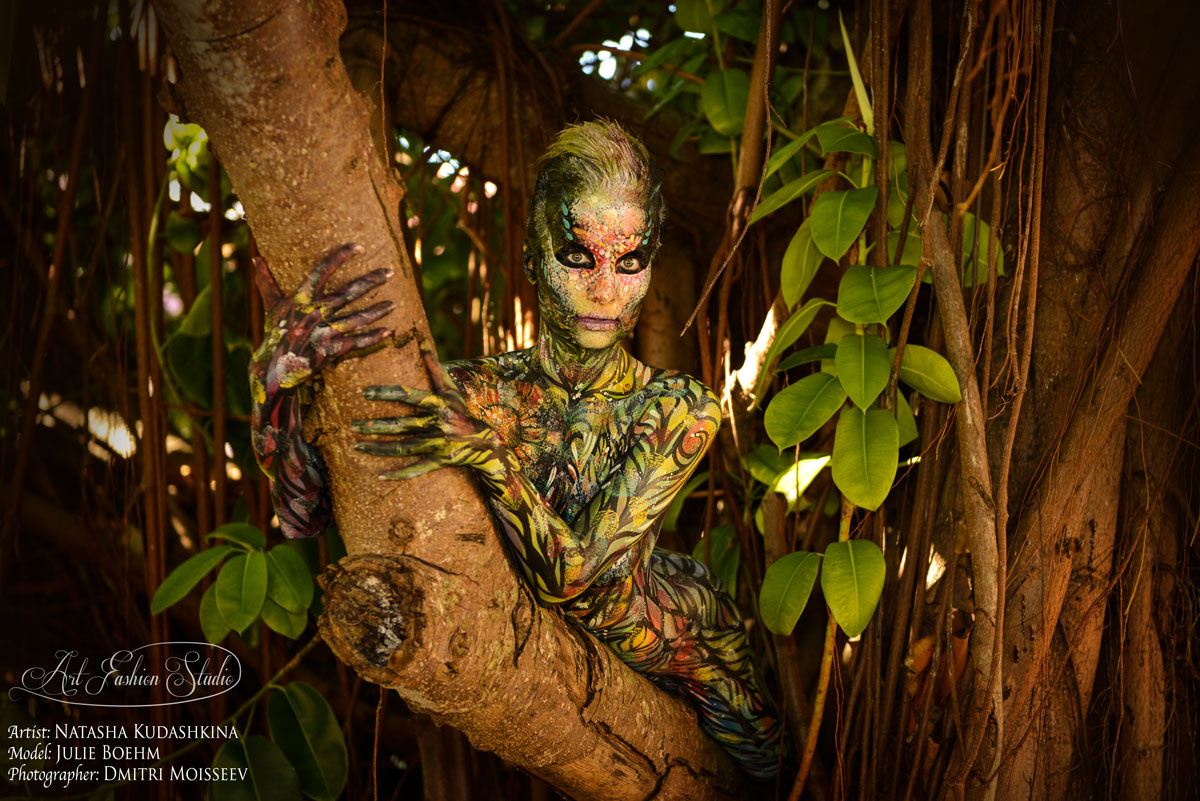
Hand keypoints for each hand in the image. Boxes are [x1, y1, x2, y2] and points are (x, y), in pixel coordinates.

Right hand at [250, 243, 393, 400]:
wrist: (274, 369)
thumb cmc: (274, 333)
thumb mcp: (271, 306)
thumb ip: (266, 281)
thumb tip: (255, 258)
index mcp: (300, 299)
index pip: (322, 270)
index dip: (340, 256)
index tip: (358, 246)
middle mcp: (314, 313)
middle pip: (348, 292)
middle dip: (371, 281)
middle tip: (390, 272)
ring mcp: (324, 333)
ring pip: (357, 318)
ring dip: (377, 310)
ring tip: (393, 303)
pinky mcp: (331, 351)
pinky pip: (356, 342)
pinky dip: (372, 338)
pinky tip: (388, 331)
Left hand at [352, 341, 505, 481]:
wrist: (484, 442)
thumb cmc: (461, 413)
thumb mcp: (450, 391)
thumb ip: (434, 369)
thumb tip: (423, 344)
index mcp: (438, 404)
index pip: (408, 396)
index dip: (386, 393)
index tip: (364, 392)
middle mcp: (437, 424)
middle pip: (401, 425)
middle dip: (375, 426)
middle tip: (352, 425)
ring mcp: (438, 444)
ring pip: (403, 448)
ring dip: (379, 448)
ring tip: (357, 445)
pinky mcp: (439, 461)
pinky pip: (416, 469)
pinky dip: (398, 474)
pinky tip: (379, 475)